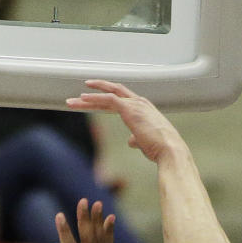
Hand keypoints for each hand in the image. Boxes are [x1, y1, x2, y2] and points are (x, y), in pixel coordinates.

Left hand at [67, 79, 186, 164]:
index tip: (90, 99)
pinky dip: (95, 98)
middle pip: (112, 93)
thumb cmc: (160, 148)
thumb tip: (130, 141)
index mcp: (143, 108)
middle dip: (94, 94)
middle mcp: (139, 102)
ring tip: (71, 101)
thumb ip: (136, 138)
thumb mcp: (145, 141)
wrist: (170, 150)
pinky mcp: (129, 109)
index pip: (120, 99)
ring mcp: (135, 104)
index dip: (104, 98)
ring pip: (107, 95)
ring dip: (88, 98)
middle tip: (76, 97)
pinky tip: (83, 99)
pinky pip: (108, 99)